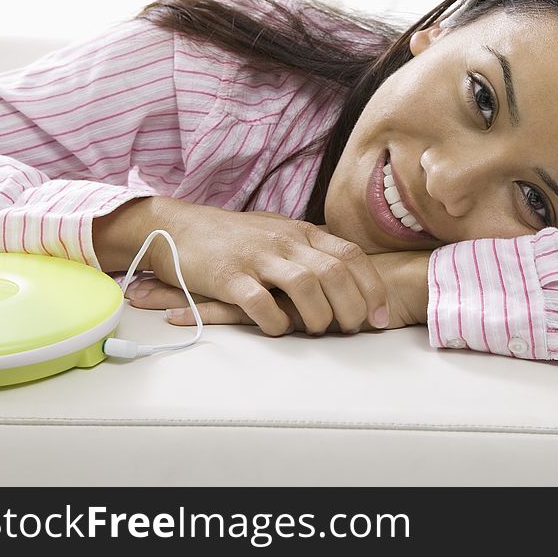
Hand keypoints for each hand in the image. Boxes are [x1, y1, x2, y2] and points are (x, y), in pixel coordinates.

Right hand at [120, 200, 389, 335]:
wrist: (177, 227)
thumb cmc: (234, 236)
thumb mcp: (280, 231)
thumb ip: (312, 248)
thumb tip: (349, 272)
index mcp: (302, 232)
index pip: (351, 255)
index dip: (372, 287)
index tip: (380, 315)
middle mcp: (285, 241)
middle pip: (335, 273)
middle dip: (351, 307)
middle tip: (350, 329)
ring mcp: (257, 257)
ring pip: (305, 285)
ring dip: (318, 316)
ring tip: (316, 330)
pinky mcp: (229, 277)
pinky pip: (261, 303)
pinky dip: (276, 323)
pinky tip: (278, 330)